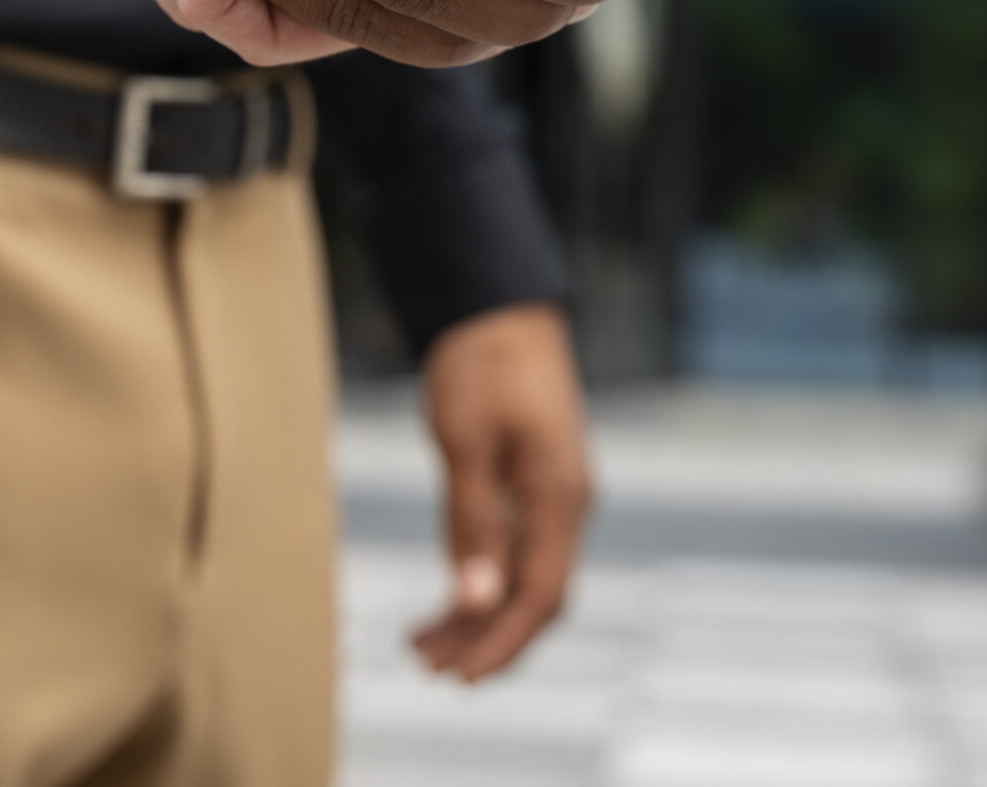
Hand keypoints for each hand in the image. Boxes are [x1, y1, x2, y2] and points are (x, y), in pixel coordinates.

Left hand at [413, 303, 591, 680]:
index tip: (461, 677)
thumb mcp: (465, 441)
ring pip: (521, 579)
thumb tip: (475, 600)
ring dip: (476, 616)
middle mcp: (564, 506)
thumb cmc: (483, 364)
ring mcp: (550, 498)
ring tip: (421, 645)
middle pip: (534, 597)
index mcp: (558, 497)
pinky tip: (444, 603)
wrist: (501, 308)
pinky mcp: (530, 487)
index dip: (503, 643)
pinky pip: (512, 551)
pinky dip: (479, 580)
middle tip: (426, 666)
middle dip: (485, 640)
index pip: (542, 596)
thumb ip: (472, 522)